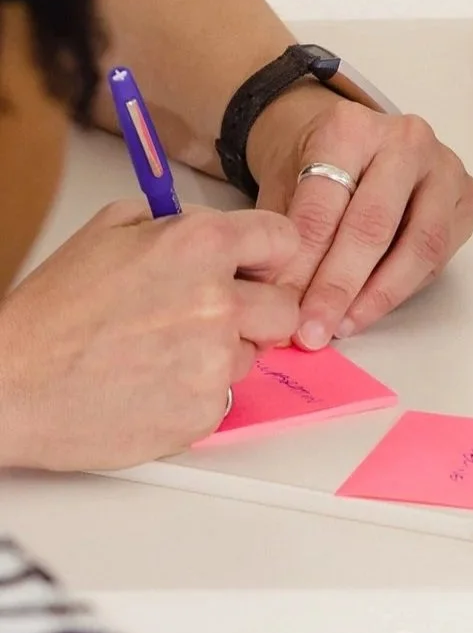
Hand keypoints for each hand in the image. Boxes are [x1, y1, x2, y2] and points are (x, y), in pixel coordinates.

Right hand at [0, 201, 301, 469]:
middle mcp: (217, 302)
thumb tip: (212, 224)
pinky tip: (150, 382)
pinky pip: (224, 397)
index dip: (270, 256)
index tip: (259, 268)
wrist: (13, 384)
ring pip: (251, 355)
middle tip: (209, 316)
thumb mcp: (107, 230)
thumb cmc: (51, 314)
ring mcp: (213, 362)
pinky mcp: (203, 411)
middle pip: (284, 308)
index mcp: (198, 247)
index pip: (284, 241)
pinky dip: (195, 392)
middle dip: (255, 310)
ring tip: (158, 351)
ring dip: (219, 354)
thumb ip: (173, 220)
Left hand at [248, 86, 472, 348]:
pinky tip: (372, 306)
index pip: (324, 206)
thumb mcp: (283, 187)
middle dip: (340, 286)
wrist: (353, 142)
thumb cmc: (315, 167)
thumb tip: (278, 297)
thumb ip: (285, 235)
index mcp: (350, 128)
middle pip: (373, 226)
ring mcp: (446, 167)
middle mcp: (406, 140)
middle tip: (314, 329)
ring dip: (379, 295)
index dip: (301, 264)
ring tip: (345, 325)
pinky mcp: (468, 196)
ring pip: (420, 245)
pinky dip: (405, 288)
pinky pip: (441, 255)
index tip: (281, 307)